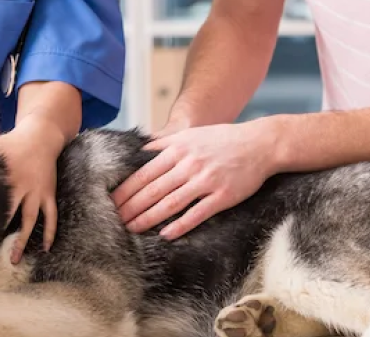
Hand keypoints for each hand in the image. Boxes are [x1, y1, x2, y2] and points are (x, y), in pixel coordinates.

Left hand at [0, 118, 66, 263]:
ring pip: (29, 220)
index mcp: (6, 177)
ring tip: (14, 260)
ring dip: (22, 241)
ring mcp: (37, 192)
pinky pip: (51, 216)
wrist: (42, 135)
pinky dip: (49, 232)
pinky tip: (46, 248)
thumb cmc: (13, 142)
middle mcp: (22, 186)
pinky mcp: (48, 194)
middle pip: (8, 215)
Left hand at [111, 122, 277, 239]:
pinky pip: (197, 214)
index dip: (125, 190)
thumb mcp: (190, 134)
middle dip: (131, 207)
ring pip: (170, 203)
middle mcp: (189, 165)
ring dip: (148, 218)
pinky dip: (180, 225)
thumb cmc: (222, 139)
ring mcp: (205, 181)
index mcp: (178, 150)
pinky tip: (166, 234)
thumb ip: (164, 142)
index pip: (143, 173)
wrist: (259, 144)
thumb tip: (140, 148)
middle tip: (114, 221)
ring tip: (133, 229)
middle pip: (152, 190)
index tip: (110, 202)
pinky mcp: (222, 196)